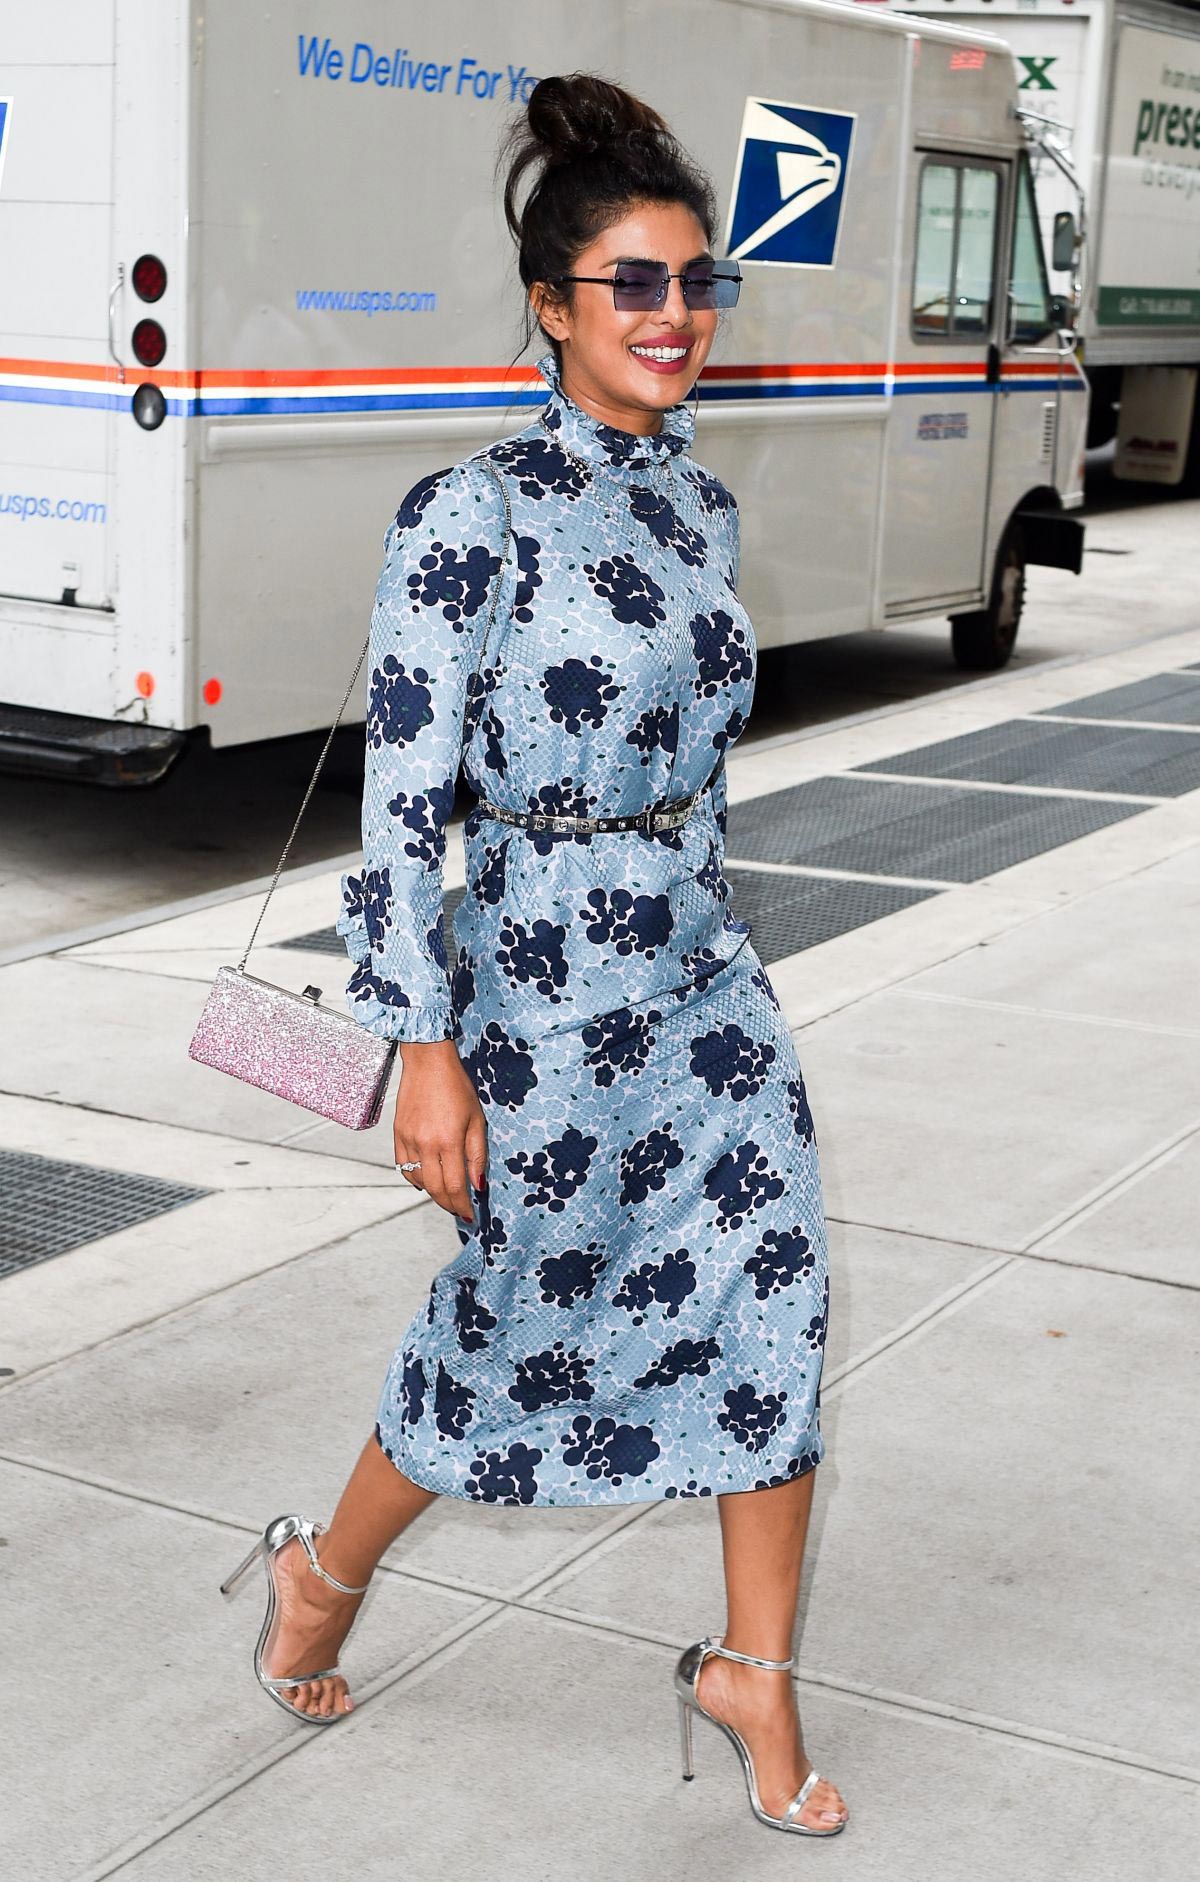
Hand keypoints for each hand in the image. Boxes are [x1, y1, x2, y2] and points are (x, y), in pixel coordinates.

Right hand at [393, 1039, 487, 1223]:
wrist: (428, 1063)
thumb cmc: (457, 1087)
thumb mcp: (477, 1119)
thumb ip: (477, 1155)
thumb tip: (477, 1185)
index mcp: (448, 1141)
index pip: (455, 1186)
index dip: (463, 1205)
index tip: (470, 1215)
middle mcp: (426, 1144)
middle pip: (435, 1189)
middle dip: (449, 1205)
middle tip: (460, 1211)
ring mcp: (408, 1140)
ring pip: (418, 1181)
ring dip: (433, 1193)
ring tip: (447, 1195)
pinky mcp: (398, 1135)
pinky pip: (403, 1167)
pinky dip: (415, 1179)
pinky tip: (427, 1180)